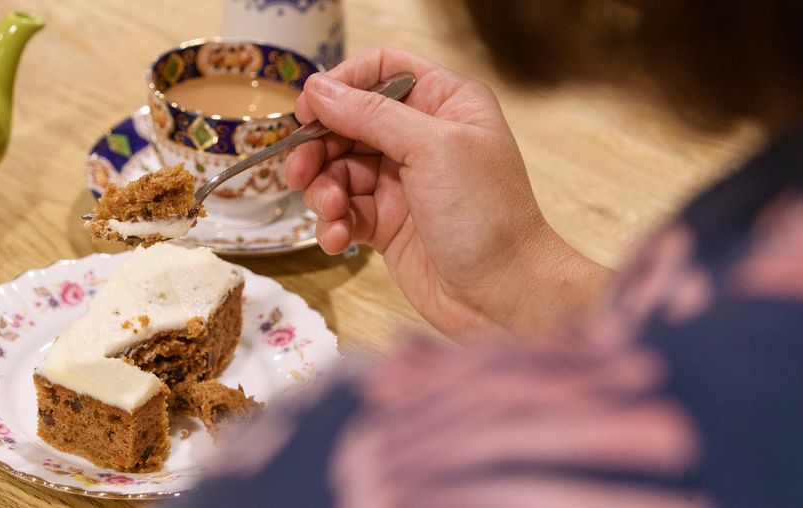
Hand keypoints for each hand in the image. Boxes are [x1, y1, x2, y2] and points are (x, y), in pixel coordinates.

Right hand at [287, 47, 609, 335]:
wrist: (503, 294)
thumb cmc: (487, 215)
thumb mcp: (431, 149)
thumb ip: (370, 115)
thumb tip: (317, 88)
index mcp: (445, 103)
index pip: (381, 70)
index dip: (341, 85)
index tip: (309, 111)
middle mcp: (422, 136)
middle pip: (348, 122)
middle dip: (320, 147)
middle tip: (299, 172)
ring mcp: (402, 181)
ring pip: (338, 169)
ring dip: (324, 190)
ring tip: (331, 211)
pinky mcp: (386, 222)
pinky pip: (343, 210)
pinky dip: (333, 223)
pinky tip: (338, 239)